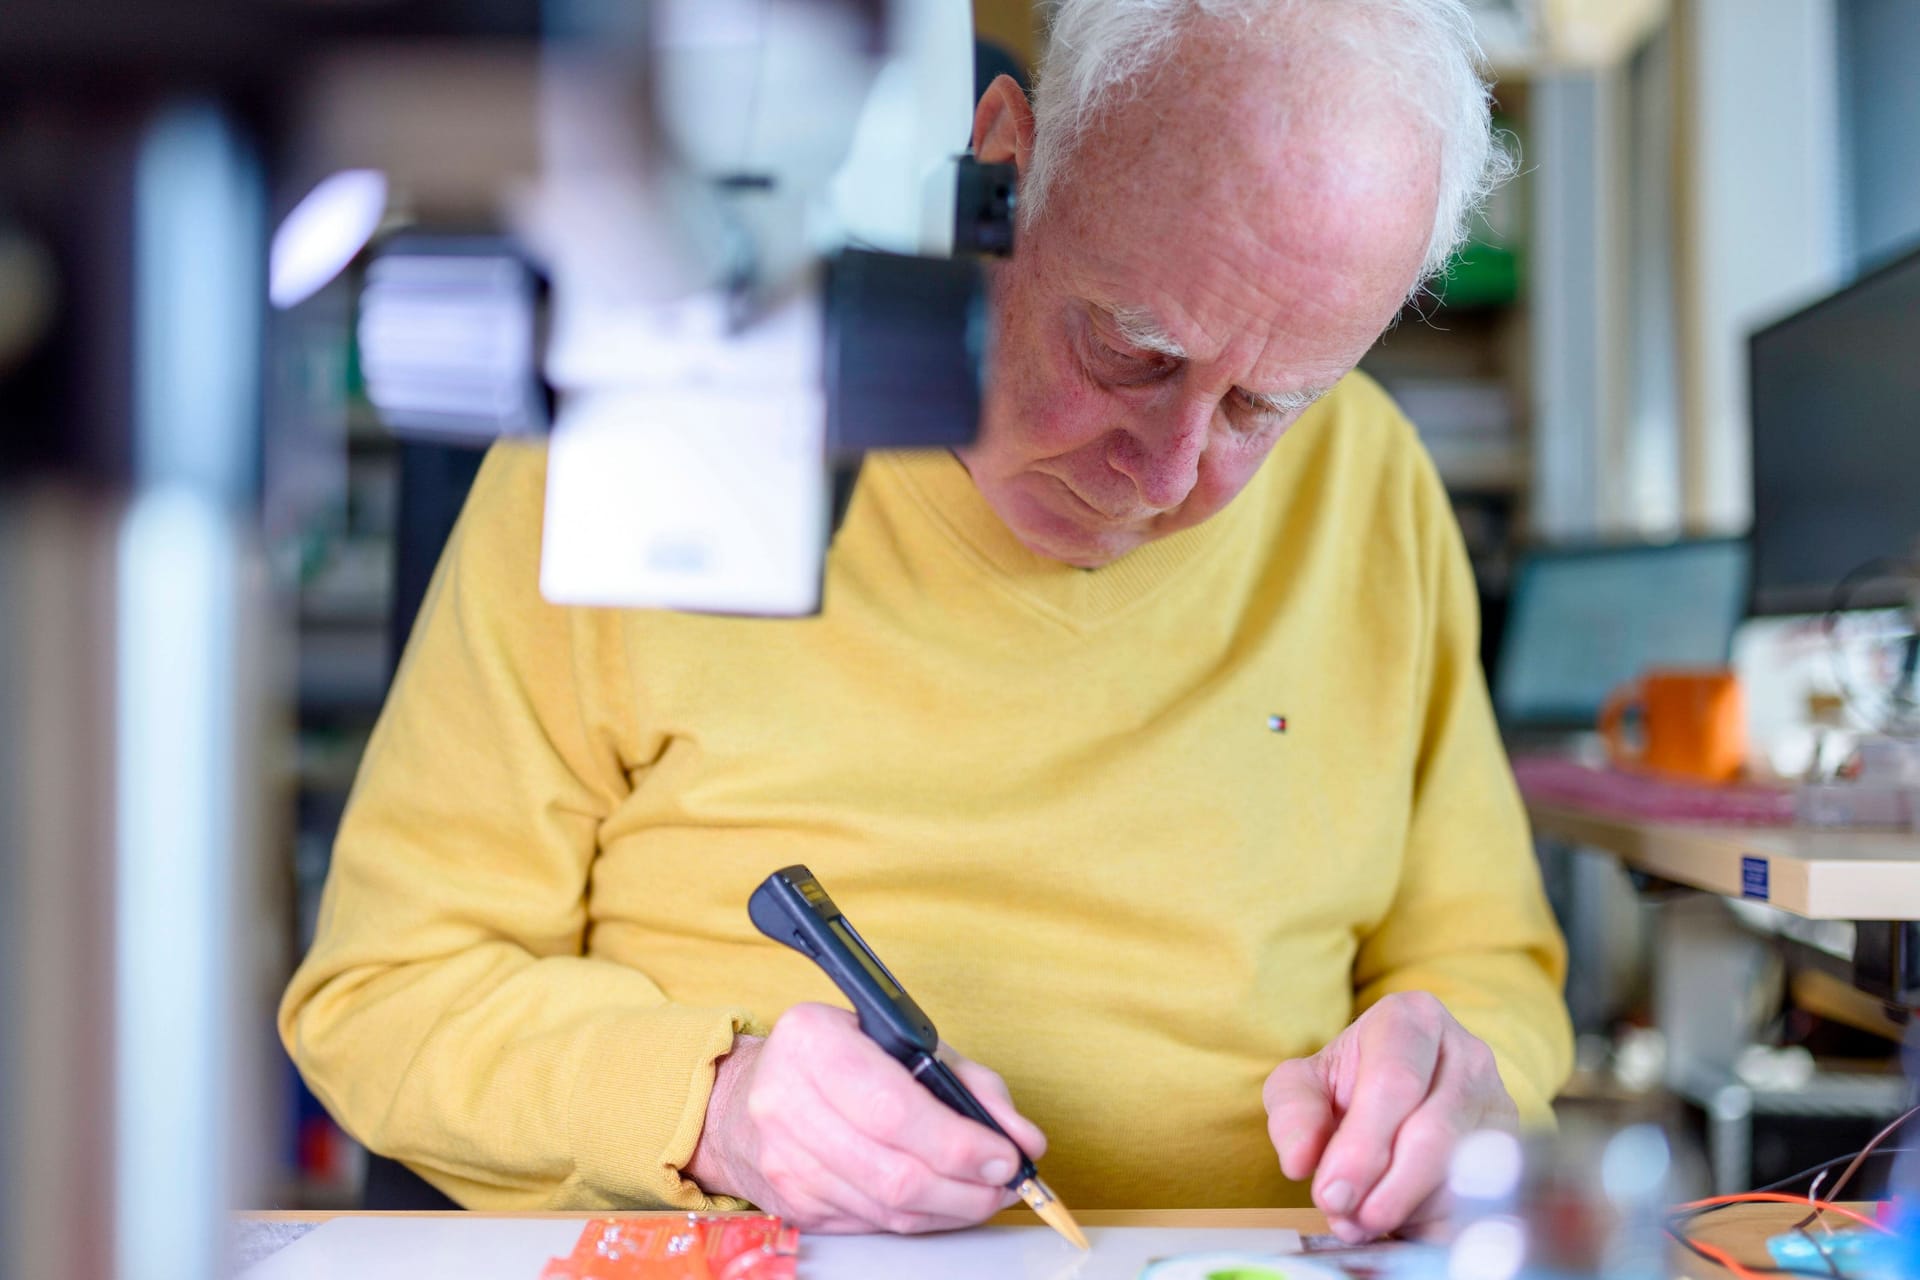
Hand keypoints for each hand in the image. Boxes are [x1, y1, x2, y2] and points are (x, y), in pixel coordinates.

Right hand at [685, 1002, 1046, 1233]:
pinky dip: (918, 1219)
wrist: (748, 1096)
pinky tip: (940, 1201)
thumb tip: (1022, 1138)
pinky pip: (870, 1224)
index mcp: (813, 1040)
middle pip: (893, 1170)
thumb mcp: (903, 1043)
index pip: (894, 1107)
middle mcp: (785, 1099)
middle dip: (965, 1186)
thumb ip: (969, 1083)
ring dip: (950, 1208)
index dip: (958, 1142)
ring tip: (983, 1193)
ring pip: (886, 1208)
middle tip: (1004, 1181)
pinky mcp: (791, 1202)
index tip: (1004, 1155)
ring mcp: (783, 1158)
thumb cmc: (838, 1059)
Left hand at [1263, 991, 1516, 1242]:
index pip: (1394, 1083)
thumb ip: (1295, 1114)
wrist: (1398, 1088)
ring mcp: (1498, 1100)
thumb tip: (1301, 1161)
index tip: (1331, 1193)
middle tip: (1348, 1219)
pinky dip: (1437, 1220)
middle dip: (1387, 1188)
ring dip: (1410, 1209)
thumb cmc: (1347, 1083)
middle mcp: (1466, 1053)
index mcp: (1411, 1019)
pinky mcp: (1515, 1147)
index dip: (1362, 1145)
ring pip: (1462, 1171)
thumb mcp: (1304, 1084)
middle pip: (1433, 1132)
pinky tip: (1402, 1223)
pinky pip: (1482, 1196)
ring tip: (1363, 1221)